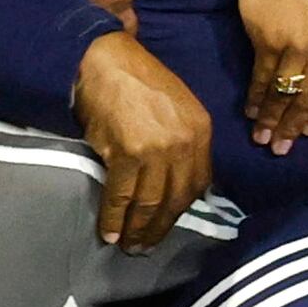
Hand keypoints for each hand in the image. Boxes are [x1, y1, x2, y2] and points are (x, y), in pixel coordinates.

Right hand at [73, 33, 213, 248]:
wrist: (106, 59)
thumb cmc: (140, 81)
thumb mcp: (178, 108)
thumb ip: (184, 142)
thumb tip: (175, 179)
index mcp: (201, 132)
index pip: (199, 182)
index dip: (182, 207)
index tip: (170, 222)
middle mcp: (184, 144)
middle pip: (176, 198)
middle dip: (160, 226)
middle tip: (148, 247)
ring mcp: (156, 150)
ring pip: (149, 201)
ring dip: (138, 229)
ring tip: (130, 246)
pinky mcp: (126, 153)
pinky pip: (121, 194)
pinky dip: (115, 217)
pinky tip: (110, 232)